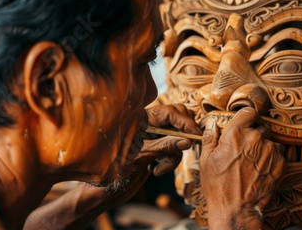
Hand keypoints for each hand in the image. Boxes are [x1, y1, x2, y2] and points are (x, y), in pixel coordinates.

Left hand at [24, 105, 200, 228]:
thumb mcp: (142, 156)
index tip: (194, 135)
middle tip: (185, 146)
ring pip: (177, 137)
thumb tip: (186, 140)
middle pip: (177, 118)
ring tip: (161, 168)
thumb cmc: (116, 170)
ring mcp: (153, 137)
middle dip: (182, 134)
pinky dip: (169, 161)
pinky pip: (172, 150)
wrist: (107, 190)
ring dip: (174, 155)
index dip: (184, 121)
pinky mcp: (156, 149)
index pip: (169, 111)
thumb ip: (165, 146)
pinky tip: (156, 171)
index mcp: (141, 119)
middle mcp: (148, 125)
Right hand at [199, 107, 284, 228]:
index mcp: (236, 134)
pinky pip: (278, 154)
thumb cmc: (218, 186)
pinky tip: (260, 170)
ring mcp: (270, 151)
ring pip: (270, 141)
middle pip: (259, 127)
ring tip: (253, 162)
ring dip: (263, 147)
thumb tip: (212, 123)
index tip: (245, 122)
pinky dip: (271, 159)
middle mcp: (255, 138)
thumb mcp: (206, 160)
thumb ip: (210, 138)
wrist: (236, 209)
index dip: (246, 116)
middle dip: (253, 135)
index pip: (248, 112)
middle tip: (244, 150)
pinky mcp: (280, 163)